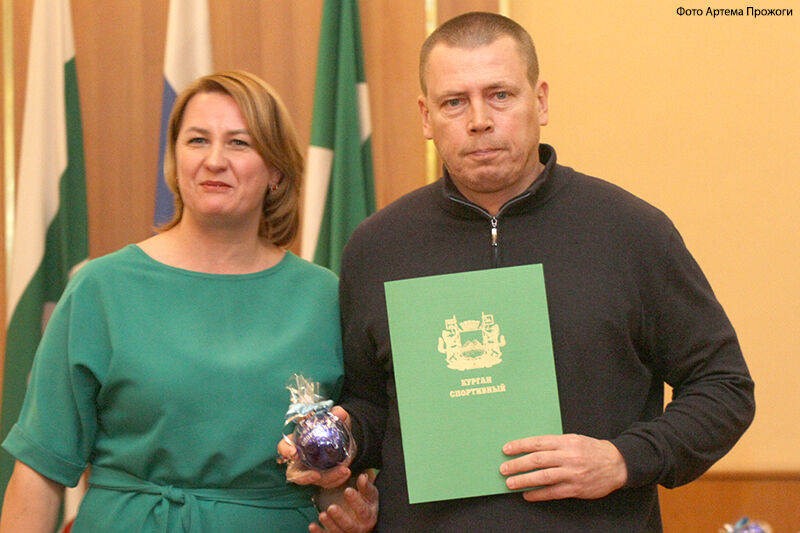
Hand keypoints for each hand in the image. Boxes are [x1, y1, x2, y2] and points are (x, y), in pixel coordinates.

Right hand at [277, 406, 354, 488]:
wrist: (346, 439)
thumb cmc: (333, 427)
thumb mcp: (337, 419)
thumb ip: (337, 414)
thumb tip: (339, 412)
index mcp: (297, 442)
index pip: (284, 446)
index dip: (285, 451)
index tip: (294, 454)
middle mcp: (300, 459)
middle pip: (294, 473)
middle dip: (304, 477)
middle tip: (317, 475)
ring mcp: (310, 470)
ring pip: (314, 480)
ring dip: (328, 478)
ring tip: (343, 470)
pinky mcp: (323, 478)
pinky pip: (327, 483)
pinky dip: (337, 480)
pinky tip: (346, 473)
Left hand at [309, 471, 377, 532]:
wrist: (364, 519)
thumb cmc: (367, 503)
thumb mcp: (370, 495)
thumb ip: (365, 487)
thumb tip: (362, 477)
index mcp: (368, 517)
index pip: (362, 510)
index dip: (355, 501)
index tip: (347, 490)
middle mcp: (359, 528)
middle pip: (349, 525)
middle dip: (340, 517)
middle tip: (331, 507)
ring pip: (338, 532)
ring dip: (329, 524)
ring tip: (321, 515)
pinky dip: (319, 532)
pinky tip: (312, 525)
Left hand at [500, 434, 626, 500]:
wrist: (618, 463)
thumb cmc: (592, 450)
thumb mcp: (574, 439)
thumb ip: (555, 444)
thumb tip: (530, 450)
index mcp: (566, 441)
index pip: (538, 442)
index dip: (520, 446)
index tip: (506, 449)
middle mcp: (568, 456)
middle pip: (537, 460)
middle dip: (517, 464)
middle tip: (503, 469)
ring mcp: (572, 473)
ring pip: (543, 477)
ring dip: (524, 480)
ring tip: (510, 483)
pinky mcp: (576, 488)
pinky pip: (553, 492)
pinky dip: (538, 494)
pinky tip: (527, 495)